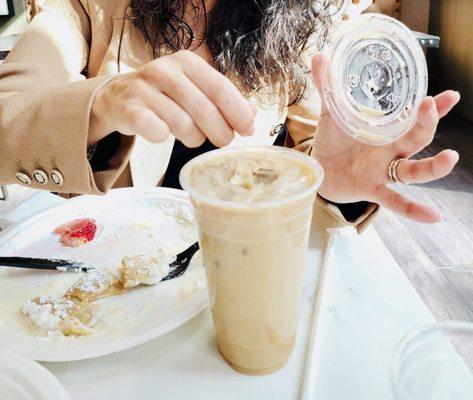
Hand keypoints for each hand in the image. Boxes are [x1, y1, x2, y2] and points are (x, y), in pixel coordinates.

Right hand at [89, 50, 255, 146]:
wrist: (117, 96)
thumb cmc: (164, 95)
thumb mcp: (195, 89)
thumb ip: (223, 100)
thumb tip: (252, 114)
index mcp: (187, 62)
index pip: (222, 89)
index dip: (239, 113)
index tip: (248, 130)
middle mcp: (164, 70)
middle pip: (206, 111)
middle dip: (220, 132)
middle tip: (222, 140)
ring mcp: (143, 88)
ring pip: (184, 126)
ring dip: (193, 138)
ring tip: (190, 135)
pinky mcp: (127, 108)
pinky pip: (156, 132)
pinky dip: (163, 138)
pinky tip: (162, 133)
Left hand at [311, 53, 459, 222]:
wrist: (318, 169)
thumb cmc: (333, 140)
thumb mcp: (331, 112)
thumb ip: (326, 86)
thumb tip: (319, 56)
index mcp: (386, 132)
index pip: (414, 118)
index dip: (433, 108)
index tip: (450, 96)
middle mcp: (391, 151)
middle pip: (417, 139)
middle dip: (427, 123)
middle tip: (430, 106)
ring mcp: (383, 172)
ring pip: (413, 171)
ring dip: (432, 167)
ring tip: (450, 158)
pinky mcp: (371, 189)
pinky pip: (395, 201)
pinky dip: (412, 209)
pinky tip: (434, 217)